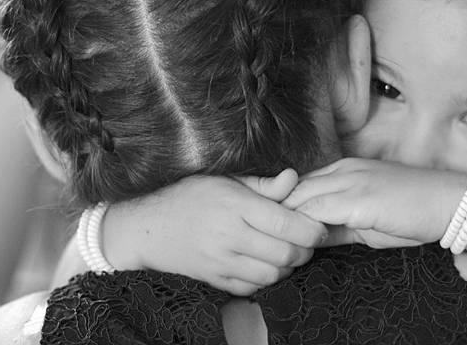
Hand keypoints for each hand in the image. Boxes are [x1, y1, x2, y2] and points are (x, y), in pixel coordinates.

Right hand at [103, 169, 327, 295]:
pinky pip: (252, 289)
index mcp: (235, 206)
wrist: (147, 227)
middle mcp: (229, 236)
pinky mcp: (215, 280)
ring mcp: (221, 262)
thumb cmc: (189, 196)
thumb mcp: (226, 180)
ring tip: (288, 251)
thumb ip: (263, 185)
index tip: (319, 227)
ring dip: (288, 266)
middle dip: (305, 249)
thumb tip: (294, 178)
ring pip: (272, 275)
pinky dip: (267, 280)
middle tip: (308, 240)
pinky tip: (266, 264)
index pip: (286, 223)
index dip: (311, 229)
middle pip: (285, 253)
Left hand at [282, 158, 466, 245]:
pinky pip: (316, 212)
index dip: (284, 207)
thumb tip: (312, 239)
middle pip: (293, 189)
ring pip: (300, 198)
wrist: (447, 203)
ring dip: (287, 223)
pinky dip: (304, 229)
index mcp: (345, 170)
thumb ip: (338, 224)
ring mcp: (349, 182)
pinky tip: (302, 246)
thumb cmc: (413, 212)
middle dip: (277, 214)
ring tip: (280, 247)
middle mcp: (343, 170)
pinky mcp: (356, 199)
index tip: (275, 231)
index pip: (300, 184)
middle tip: (267, 241)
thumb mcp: (367, 219)